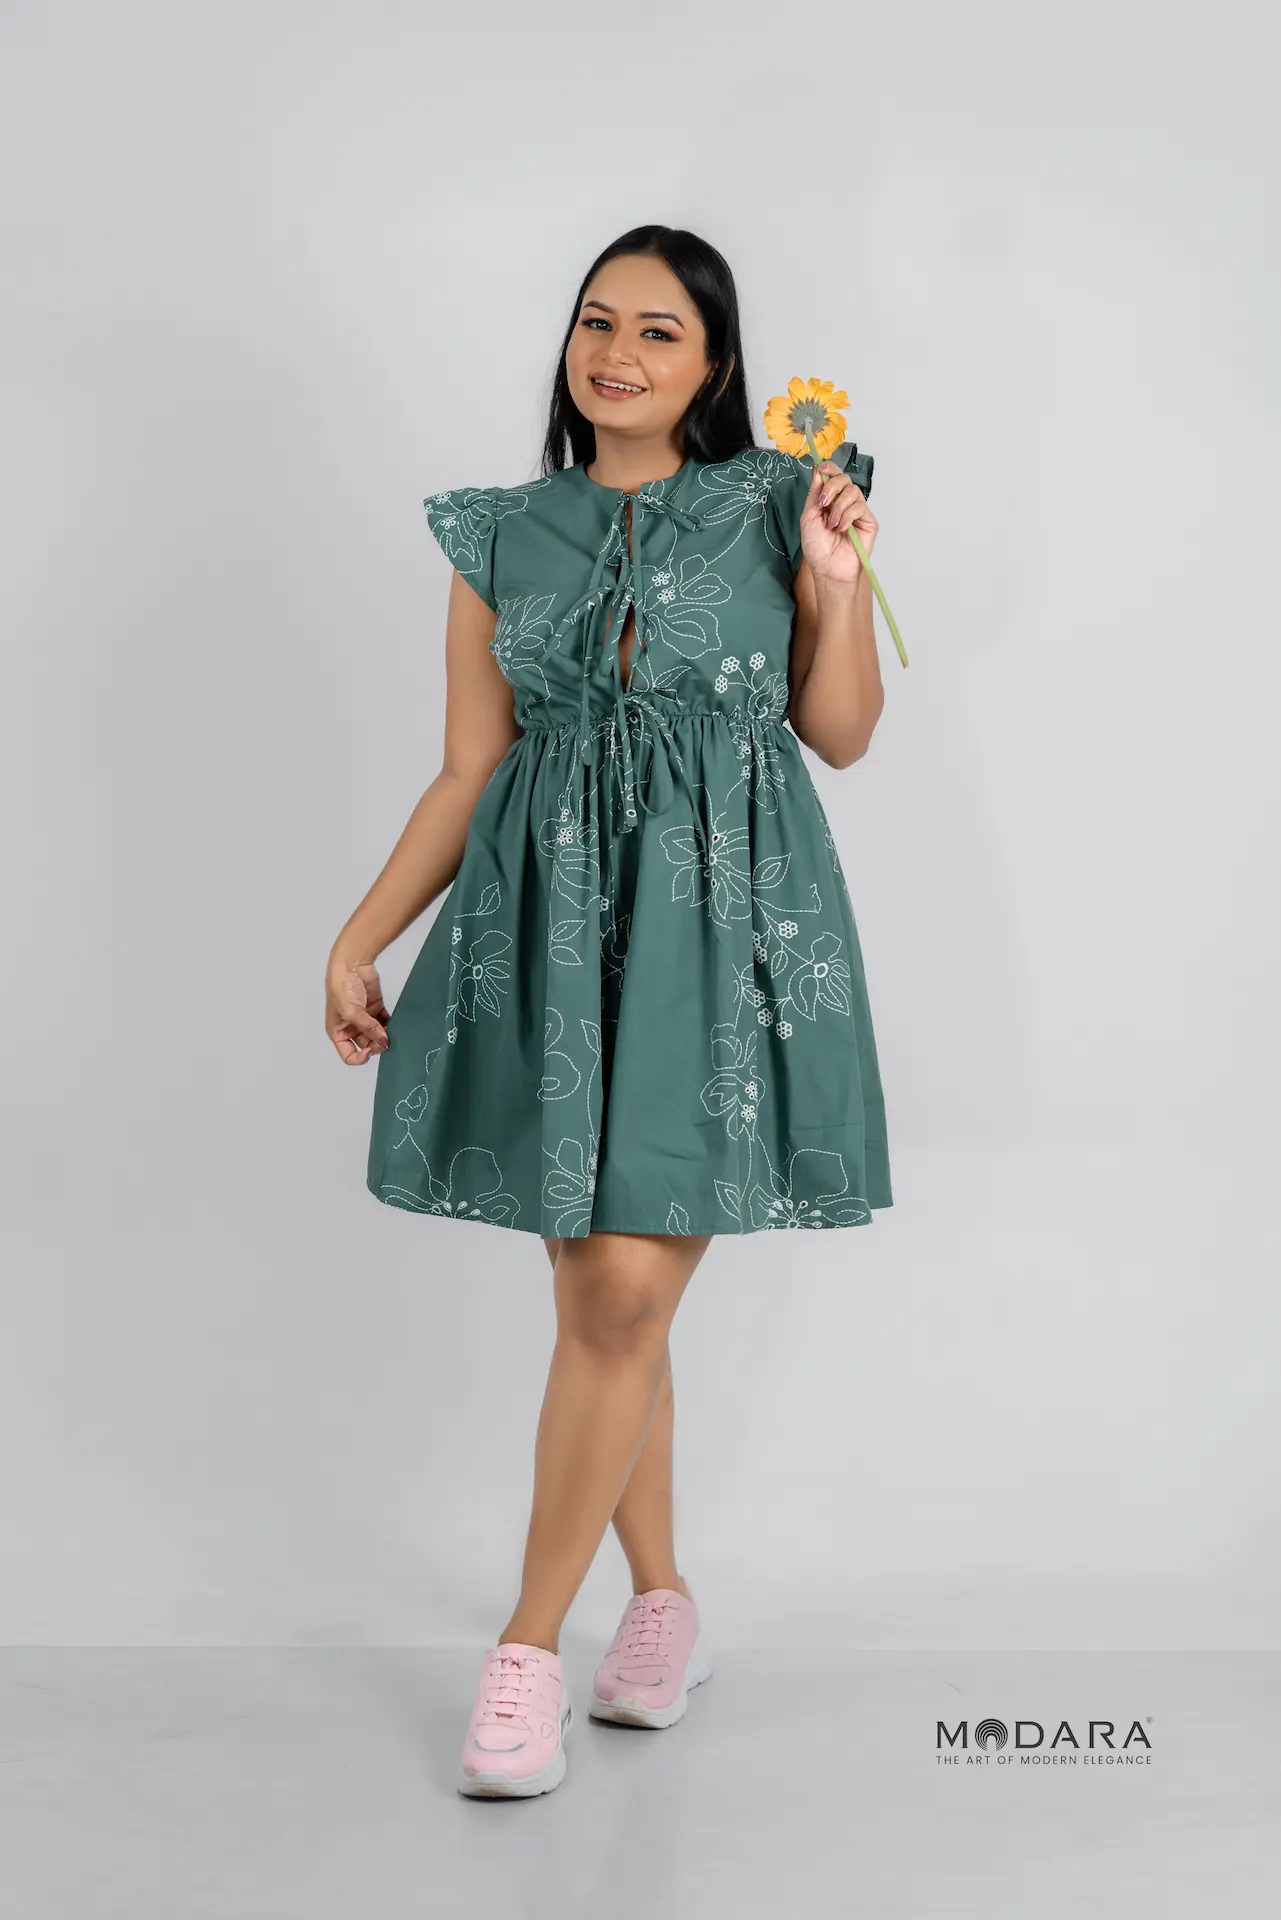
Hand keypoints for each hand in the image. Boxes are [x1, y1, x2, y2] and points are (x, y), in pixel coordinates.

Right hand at [326, 954, 388, 1063]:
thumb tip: (384, 1042)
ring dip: (384, 1036)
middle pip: (365, 1045)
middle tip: (386, 1040)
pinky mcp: (375, 1008)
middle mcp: (350, 1027)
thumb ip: (368, 1029)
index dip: (360, 1057)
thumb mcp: (351, 1012)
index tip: (371, 1050)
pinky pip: (384, 1022)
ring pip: (376, 1035)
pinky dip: (390, 1025)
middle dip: (376, 1045)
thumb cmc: (341, 987)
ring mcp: (363, 1018)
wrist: (351, 963)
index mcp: (337, 1031)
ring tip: (392, 1032)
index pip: (348, 1055)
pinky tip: (395, 1024)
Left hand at [799, 458, 877, 586]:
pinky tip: (842, 529)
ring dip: (839, 507)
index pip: (834, 476)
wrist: (828, 569)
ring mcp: (857, 511)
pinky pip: (859, 506)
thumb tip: (818, 470)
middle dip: (832, 487)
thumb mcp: (809, 517)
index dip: (830, 469)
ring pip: (852, 491)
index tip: (822, 468)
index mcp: (830, 500)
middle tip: (824, 503)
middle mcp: (844, 503)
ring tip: (832, 525)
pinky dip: (848, 516)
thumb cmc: (817, 548)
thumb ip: (814, 494)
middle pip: (844, 478)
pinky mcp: (868, 521)